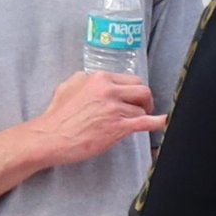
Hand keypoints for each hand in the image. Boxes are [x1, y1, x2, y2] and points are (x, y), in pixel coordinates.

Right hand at [23, 71, 161, 168]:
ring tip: (133, 123)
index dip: (134, 91)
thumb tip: (90, 78)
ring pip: (141, 109)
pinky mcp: (118, 127)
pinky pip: (145, 122)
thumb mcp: (67, 86)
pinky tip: (164, 122)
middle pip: (142, 90)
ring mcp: (115, 108)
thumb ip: (84, 79)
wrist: (50, 137)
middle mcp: (109, 90)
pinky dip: (158, 122)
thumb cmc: (56, 116)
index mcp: (99, 78)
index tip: (133, 99)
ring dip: (140, 117)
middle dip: (144, 101)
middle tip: (141, 109)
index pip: (129, 80)